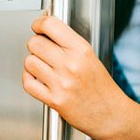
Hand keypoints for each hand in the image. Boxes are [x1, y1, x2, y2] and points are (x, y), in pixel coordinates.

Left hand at [22, 15, 127, 139]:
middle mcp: (71, 64)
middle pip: (35, 43)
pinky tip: (38, 79)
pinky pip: (28, 83)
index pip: (50, 25)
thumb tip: (46, 30)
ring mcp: (61, 83)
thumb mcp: (91, 57)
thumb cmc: (102, 88)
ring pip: (29, 62)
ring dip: (32, 63)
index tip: (38, 26)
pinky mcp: (54, 100)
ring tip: (42, 67)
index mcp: (81, 50)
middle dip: (36, 45)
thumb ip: (69, 44)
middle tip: (42, 50)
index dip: (39, 23)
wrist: (111, 115)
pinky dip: (29, 79)